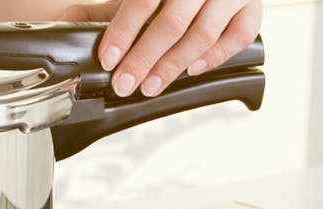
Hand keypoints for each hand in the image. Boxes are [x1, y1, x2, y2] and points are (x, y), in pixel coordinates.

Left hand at [61, 0, 261, 97]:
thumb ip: (110, 6)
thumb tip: (71, 23)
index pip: (143, 0)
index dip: (124, 32)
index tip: (109, 59)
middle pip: (172, 24)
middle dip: (144, 59)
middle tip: (125, 83)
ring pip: (203, 35)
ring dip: (173, 66)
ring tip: (150, 85)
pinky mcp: (252, 6)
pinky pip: (239, 36)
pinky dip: (215, 57)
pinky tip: (191, 71)